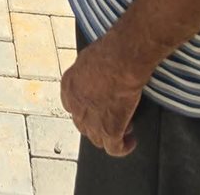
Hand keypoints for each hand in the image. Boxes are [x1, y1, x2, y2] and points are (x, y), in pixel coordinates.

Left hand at [60, 40, 142, 157]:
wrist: (122, 59)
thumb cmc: (110, 50)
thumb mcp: (88, 57)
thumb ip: (87, 71)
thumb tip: (94, 74)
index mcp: (69, 85)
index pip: (71, 105)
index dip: (84, 109)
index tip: (95, 107)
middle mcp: (76, 105)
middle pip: (83, 124)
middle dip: (97, 123)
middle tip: (111, 118)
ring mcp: (91, 120)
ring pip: (97, 138)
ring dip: (110, 136)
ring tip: (124, 129)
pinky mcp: (109, 130)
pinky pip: (114, 148)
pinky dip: (122, 148)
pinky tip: (130, 142)